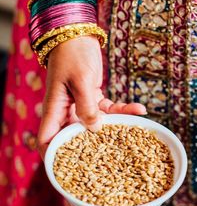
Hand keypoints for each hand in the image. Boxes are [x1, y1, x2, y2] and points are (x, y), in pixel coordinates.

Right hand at [37, 36, 146, 157]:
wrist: (78, 36)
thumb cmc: (72, 56)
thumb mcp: (80, 81)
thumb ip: (87, 107)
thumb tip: (95, 130)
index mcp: (55, 109)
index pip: (47, 139)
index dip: (52, 156)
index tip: (65, 170)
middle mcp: (67, 111)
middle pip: (76, 136)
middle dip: (92, 148)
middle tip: (111, 161)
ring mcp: (81, 105)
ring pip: (99, 124)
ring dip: (117, 127)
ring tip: (136, 132)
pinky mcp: (94, 97)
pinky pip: (110, 109)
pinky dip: (124, 110)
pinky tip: (140, 109)